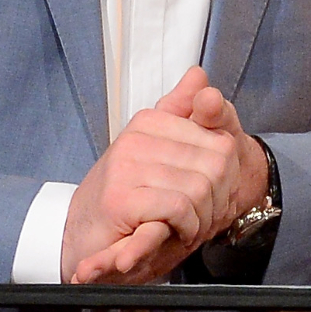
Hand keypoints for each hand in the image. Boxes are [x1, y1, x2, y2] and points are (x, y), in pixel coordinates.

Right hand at [61, 67, 267, 283]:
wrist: (82, 236)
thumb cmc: (127, 199)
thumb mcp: (161, 156)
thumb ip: (182, 115)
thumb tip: (198, 74)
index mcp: (150, 122)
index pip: (221, 142)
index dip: (228, 177)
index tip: (214, 195)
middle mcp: (136, 138)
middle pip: (216, 164)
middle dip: (218, 199)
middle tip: (203, 217)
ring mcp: (125, 166)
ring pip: (199, 187)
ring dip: (202, 218)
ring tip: (188, 227)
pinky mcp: (121, 199)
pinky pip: (178, 207)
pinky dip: (186, 227)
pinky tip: (176, 233)